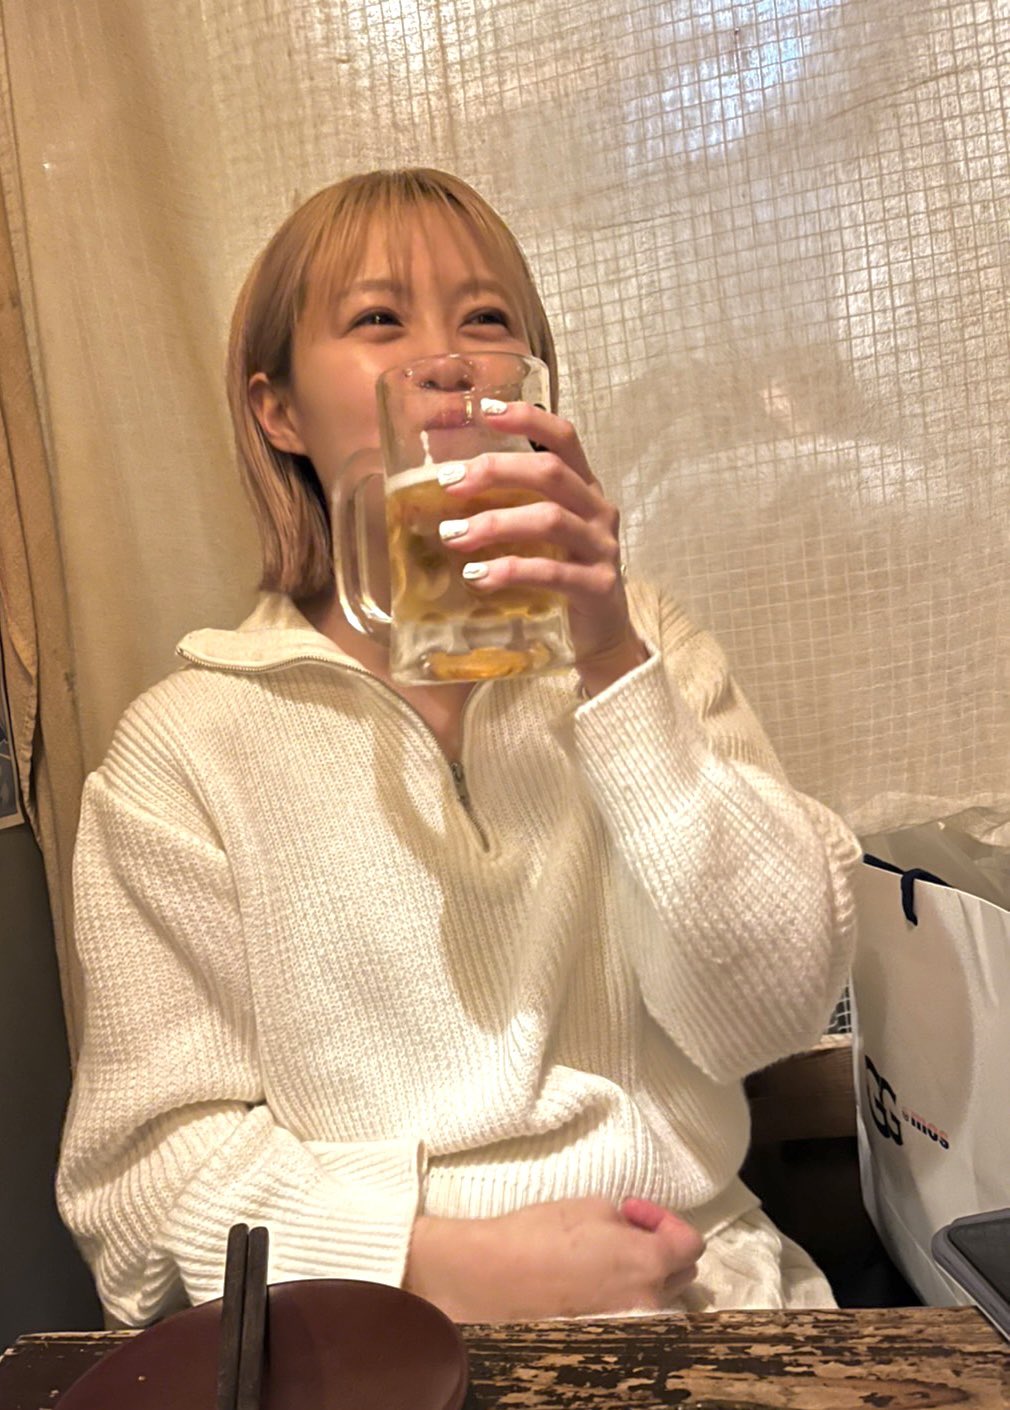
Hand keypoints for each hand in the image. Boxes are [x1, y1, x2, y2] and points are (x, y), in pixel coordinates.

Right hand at [404, 1196, 703, 1321]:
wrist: (492, 1278)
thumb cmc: (539, 1234)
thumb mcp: (591, 1207)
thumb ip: (626, 1221)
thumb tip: (632, 1231)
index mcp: (648, 1264)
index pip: (691, 1244)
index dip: (666, 1219)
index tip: (633, 1209)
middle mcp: (647, 1302)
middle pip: (681, 1273)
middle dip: (661, 1246)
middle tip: (625, 1227)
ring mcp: (626, 1324)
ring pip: (658, 1297)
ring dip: (646, 1274)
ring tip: (608, 1255)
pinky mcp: (604, 1336)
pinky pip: (631, 1313)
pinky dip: (624, 1296)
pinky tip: (593, 1279)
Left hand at [436, 401, 648, 694]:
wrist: (603, 634)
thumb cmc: (563, 575)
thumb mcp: (544, 535)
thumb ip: (514, 507)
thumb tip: (448, 488)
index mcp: (585, 489)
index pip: (564, 439)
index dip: (528, 419)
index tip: (485, 411)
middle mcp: (598, 511)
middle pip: (551, 474)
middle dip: (497, 471)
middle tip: (449, 483)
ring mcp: (602, 549)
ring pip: (550, 520)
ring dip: (495, 524)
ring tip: (451, 536)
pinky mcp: (597, 587)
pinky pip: (553, 573)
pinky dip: (511, 570)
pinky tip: (478, 576)